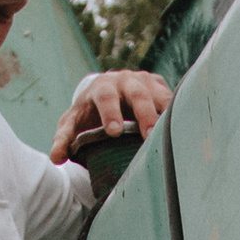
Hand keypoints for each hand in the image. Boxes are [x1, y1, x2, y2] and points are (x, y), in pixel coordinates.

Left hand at [48, 71, 167, 163]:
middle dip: (143, 113)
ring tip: (171, 134)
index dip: (110, 112)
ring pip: (159, 94)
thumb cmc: (89, 111)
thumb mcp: (74, 122)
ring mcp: (145, 81)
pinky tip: (183, 128)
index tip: (114, 132)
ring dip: (165, 113)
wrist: (108, 88)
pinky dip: (177, 111)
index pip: (105, 97)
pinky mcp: (160, 86)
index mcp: (102, 88)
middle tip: (148, 135)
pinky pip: (172, 98)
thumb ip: (64, 138)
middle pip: (137, 94)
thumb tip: (57, 158)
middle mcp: (125, 80)